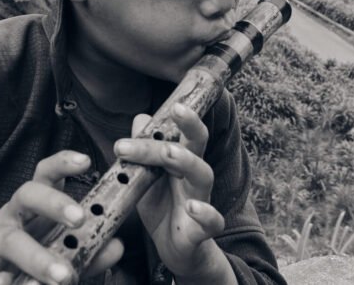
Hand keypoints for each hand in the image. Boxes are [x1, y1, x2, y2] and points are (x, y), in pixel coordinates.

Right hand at [0, 150, 122, 284]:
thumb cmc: (25, 260)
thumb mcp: (57, 250)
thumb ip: (88, 250)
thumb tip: (115, 246)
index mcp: (32, 207)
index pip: (45, 175)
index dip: (63, 163)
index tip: (86, 160)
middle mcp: (10, 215)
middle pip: (27, 194)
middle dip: (54, 203)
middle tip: (79, 218)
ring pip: (11, 240)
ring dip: (38, 258)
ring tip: (62, 277)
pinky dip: (2, 284)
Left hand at [113, 103, 227, 278]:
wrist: (175, 249)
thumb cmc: (161, 207)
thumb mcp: (146, 177)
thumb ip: (142, 150)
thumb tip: (141, 117)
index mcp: (180, 160)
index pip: (182, 132)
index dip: (181, 116)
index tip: (171, 104)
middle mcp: (192, 176)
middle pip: (197, 145)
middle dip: (190, 125)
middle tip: (176, 110)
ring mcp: (200, 201)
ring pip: (203, 175)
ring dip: (187, 162)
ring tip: (170, 154)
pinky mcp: (201, 230)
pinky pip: (211, 221)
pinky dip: (205, 214)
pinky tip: (193, 208)